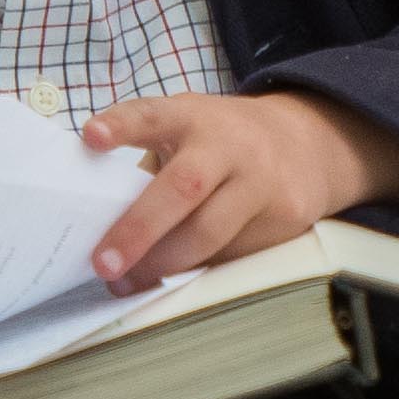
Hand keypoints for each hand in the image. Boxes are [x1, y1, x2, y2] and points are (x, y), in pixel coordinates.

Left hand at [80, 88, 398, 288]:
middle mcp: (229, 145)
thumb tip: (95, 219)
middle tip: (104, 264)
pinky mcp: (285, 217)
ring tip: (126, 283)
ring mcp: (261, 182)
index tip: (90, 138)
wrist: (307, 144)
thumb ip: (151, 158)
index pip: (153, 115)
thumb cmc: (222, 144)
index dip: (122, 126)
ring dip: (162, 265)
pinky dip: (196, 272)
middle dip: (140, 229)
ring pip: (210, 234)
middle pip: (185, 187)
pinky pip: (233, 256)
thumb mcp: (188, 129)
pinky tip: (171, 280)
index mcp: (192, 117)